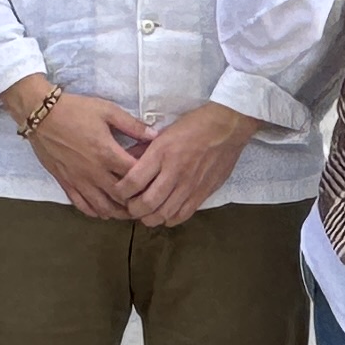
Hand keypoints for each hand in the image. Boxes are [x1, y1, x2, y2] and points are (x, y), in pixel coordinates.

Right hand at [17, 82, 152, 219]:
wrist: (41, 115)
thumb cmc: (75, 110)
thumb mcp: (107, 110)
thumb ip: (132, 125)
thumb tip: (155, 136)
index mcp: (107, 153)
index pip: (135, 175)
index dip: (147, 179)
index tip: (154, 179)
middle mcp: (94, 172)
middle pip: (121, 197)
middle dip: (135, 202)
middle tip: (146, 201)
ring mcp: (79, 180)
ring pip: (102, 207)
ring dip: (117, 212)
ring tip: (128, 211)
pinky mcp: (66, 183)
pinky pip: (81, 205)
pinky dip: (94, 212)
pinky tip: (102, 211)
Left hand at [112, 102, 259, 226]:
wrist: (227, 127)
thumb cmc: (193, 126)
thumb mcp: (162, 132)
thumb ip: (143, 150)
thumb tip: (124, 164)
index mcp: (161, 153)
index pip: (133, 182)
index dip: (120, 192)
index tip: (118, 192)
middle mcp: (174, 171)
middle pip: (146, 204)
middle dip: (132, 210)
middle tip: (129, 206)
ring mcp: (190, 185)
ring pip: (163, 214)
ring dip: (149, 218)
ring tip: (145, 213)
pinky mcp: (203, 192)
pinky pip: (183, 215)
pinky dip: (169, 219)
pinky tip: (164, 214)